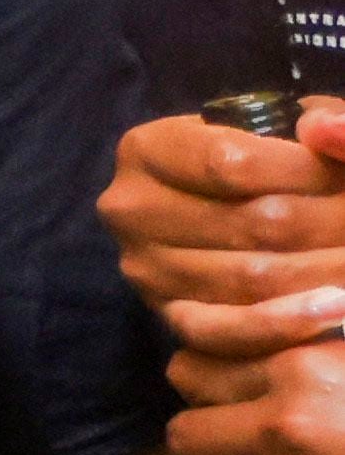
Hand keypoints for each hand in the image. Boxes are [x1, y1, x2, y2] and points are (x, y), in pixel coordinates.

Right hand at [101, 105, 344, 352]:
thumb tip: (324, 130)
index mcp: (148, 150)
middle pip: (251, 223)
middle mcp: (130, 209)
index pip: (233, 164)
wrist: (237, 208)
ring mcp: (146, 267)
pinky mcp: (167, 316)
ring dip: (330, 274)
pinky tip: (334, 311)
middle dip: (336, 225)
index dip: (308, 173)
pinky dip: (288, 325)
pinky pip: (229, 332)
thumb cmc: (273, 160)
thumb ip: (328, 121)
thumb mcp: (295, 127)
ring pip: (252, 279)